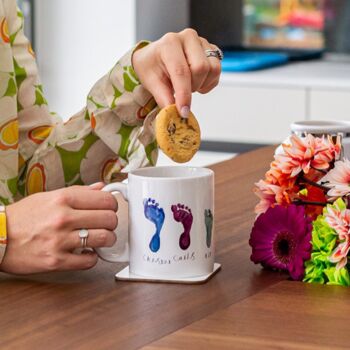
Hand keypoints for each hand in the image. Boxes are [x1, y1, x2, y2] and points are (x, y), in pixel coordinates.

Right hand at [0, 185, 117, 274]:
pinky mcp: (56, 261)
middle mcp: (63, 218)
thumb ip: (79, 192)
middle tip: (107, 224)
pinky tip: (86, 252)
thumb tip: (101, 188)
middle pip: (109, 219)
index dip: (113, 204)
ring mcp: (60, 240)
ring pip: (104, 239)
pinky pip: (89, 261)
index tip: (110, 208)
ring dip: (107, 240)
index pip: (105, 199)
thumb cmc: (23, 216)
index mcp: (63, 198)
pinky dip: (92, 257)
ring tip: (100, 238)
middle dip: (112, 222)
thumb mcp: (49, 196)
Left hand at [132, 28, 221, 117]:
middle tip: (181, 91)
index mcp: (170, 43)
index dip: (184, 95)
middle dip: (192, 87)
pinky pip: (218, 70)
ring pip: (213, 69)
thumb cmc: (152, 67)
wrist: (156, 57)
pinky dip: (209, 82)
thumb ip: (163, 98)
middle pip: (201, 68)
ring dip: (202, 84)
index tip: (183, 112)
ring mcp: (202, 42)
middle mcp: (188, 37)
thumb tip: (174, 114)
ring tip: (188, 85)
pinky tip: (196, 81)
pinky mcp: (212, 49)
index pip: (181, 71)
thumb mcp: (151, 82)